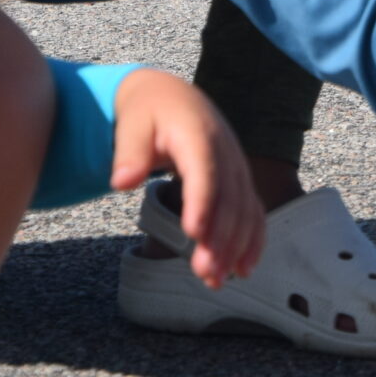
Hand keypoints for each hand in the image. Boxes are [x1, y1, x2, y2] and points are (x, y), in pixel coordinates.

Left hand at [109, 69, 264, 287]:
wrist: (172, 97)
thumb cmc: (148, 112)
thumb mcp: (131, 123)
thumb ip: (128, 152)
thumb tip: (122, 181)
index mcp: (198, 134)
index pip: (205, 171)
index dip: (203, 202)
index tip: (195, 233)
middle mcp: (226, 152)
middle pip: (230, 198)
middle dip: (221, 238)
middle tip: (205, 272)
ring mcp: (237, 167)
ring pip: (245, 210)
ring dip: (236, 247)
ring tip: (217, 280)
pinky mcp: (239, 182)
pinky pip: (253, 212)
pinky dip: (252, 240)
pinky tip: (243, 268)